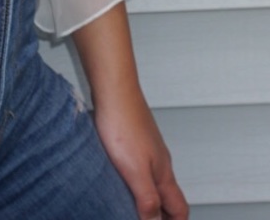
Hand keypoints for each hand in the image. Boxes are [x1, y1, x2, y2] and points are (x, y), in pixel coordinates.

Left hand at [92, 86, 188, 219]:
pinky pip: (140, 161)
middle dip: (162, 212)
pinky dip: (135, 175)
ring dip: (148, 194)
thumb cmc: (123, 124)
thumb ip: (147, 198)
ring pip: (154, 177)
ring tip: (129, 202)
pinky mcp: (134, 134)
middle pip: (168, 194)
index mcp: (164, 173)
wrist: (114, 88)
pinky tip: (119, 173)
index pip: (180, 208)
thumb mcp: (135, 170)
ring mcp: (148, 146)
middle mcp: (160, 160)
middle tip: (144, 218)